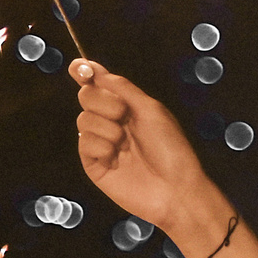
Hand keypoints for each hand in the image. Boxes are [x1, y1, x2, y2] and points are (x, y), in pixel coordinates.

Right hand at [70, 62, 229, 243]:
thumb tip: (96, 70)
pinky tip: (116, 157)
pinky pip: (83, 142)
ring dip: (106, 127)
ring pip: (83, 119)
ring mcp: (102, 143)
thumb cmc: (171, 150)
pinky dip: (101, 146)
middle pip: (86, 96)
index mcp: (127, 107)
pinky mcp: (94, 164)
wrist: (176, 189)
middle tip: (123, 115)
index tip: (81, 68)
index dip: (85, 72)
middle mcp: (112, 122)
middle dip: (103, 102)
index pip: (98, 84)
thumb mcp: (150, 110)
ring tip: (125, 143)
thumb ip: (123, 87)